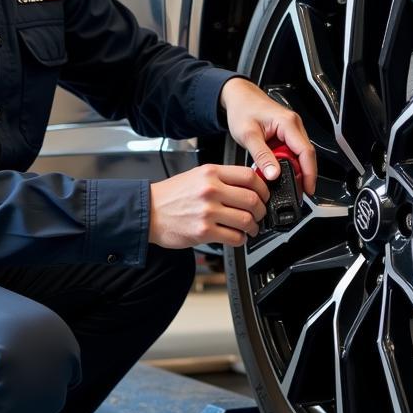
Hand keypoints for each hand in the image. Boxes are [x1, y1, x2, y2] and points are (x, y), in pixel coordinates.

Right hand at [148, 165, 269, 247]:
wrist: (148, 211)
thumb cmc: (171, 195)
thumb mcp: (197, 176)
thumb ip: (222, 178)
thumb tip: (249, 186)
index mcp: (211, 173)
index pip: (250, 176)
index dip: (263, 187)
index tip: (264, 194)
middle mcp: (210, 190)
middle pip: (252, 199)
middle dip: (261, 210)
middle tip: (259, 214)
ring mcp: (207, 211)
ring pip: (246, 220)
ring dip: (253, 227)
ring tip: (250, 228)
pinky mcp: (204, 231)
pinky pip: (234, 237)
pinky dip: (240, 239)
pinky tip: (237, 237)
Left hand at [219, 77, 316, 194]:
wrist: (237, 97)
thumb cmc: (242, 109)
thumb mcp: (248, 136)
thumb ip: (262, 156)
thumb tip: (273, 175)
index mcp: (288, 123)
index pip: (306, 152)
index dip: (309, 173)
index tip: (308, 189)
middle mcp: (294, 125)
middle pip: (305, 155)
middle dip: (301, 174)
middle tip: (292, 189)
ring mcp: (291, 129)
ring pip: (299, 155)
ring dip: (292, 168)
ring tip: (280, 180)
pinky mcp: (286, 133)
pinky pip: (291, 152)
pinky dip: (286, 162)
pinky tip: (277, 169)